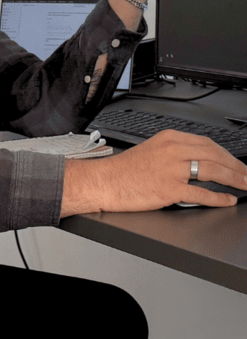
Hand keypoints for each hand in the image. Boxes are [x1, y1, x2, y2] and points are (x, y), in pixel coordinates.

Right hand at [61, 130, 246, 215]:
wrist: (104, 181)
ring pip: (212, 171)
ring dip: (234, 179)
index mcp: (168, 138)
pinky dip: (218, 197)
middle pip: (214, 155)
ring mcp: (171, 169)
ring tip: (245, 186)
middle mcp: (172, 150)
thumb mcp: (151, 150)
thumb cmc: (125, 170)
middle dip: (236, 167)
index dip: (227, 154)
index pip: (207, 143)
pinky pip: (201, 193)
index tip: (237, 163)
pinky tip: (227, 200)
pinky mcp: (169, 189)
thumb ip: (175, 152)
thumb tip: (200, 161)